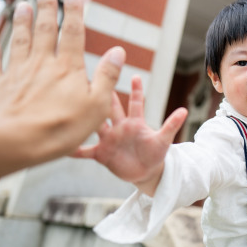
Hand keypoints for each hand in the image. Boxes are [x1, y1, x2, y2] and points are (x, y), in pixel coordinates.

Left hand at [0, 0, 125, 163]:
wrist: (16, 143)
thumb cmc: (62, 128)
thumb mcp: (97, 105)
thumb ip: (107, 76)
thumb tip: (118, 51)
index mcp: (68, 68)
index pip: (73, 33)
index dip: (74, 11)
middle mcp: (41, 64)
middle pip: (45, 30)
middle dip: (46, 8)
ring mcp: (16, 74)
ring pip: (20, 41)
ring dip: (21, 22)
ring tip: (22, 6)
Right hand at [73, 75, 186, 194]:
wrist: (146, 172)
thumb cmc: (156, 154)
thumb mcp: (163, 140)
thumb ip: (171, 125)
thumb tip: (185, 110)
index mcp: (134, 122)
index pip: (134, 102)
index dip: (135, 90)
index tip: (135, 74)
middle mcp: (119, 127)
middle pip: (109, 108)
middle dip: (102, 94)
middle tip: (92, 77)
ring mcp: (108, 139)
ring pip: (95, 125)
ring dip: (85, 116)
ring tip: (73, 104)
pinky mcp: (101, 154)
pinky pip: (85, 151)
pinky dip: (74, 149)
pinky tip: (62, 145)